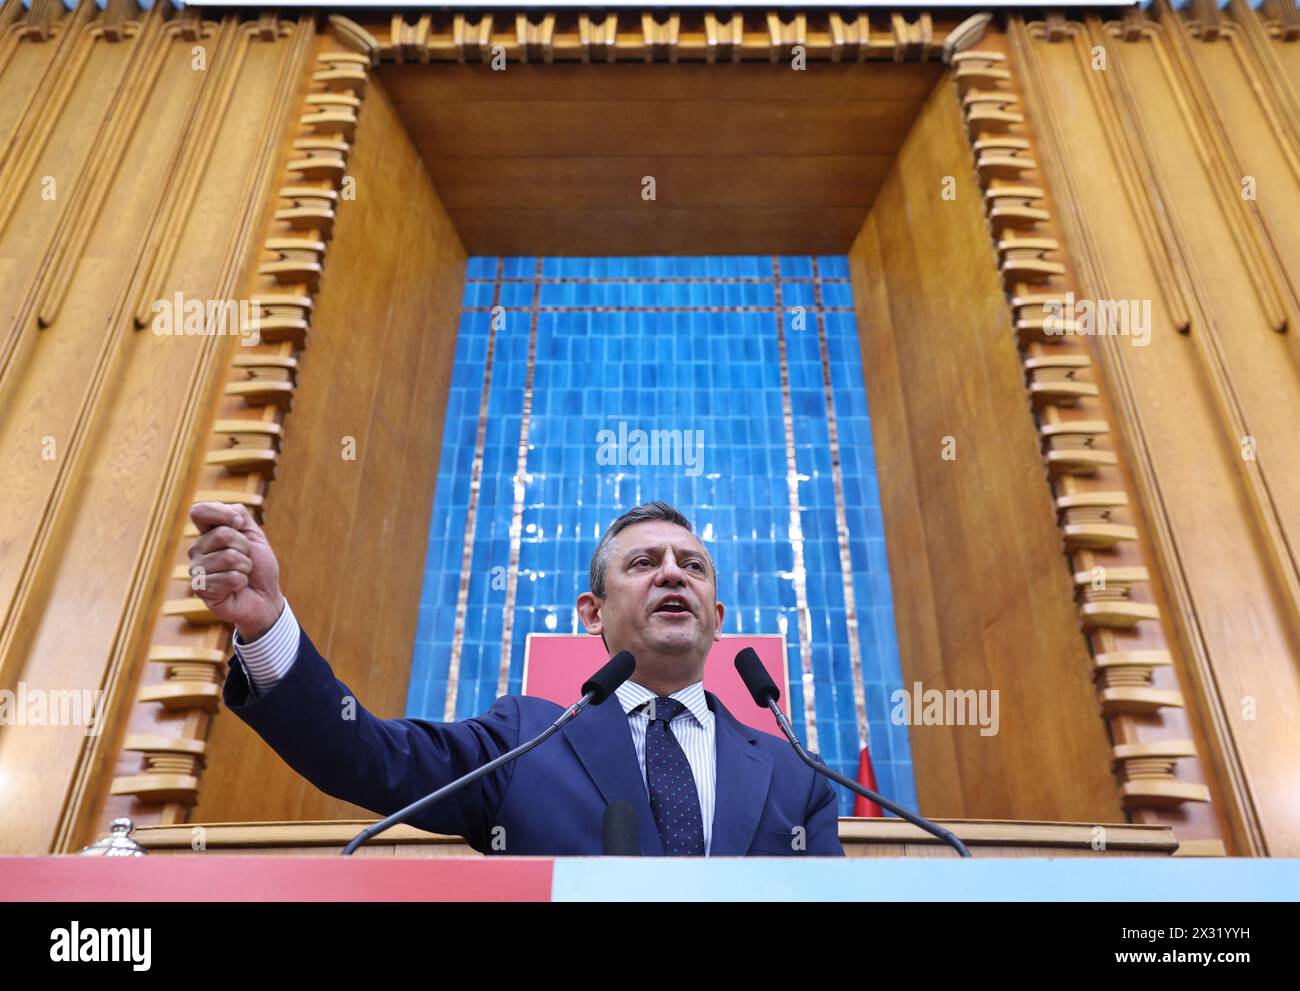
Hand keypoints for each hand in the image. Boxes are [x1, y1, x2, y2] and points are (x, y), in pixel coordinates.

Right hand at [187, 501, 284, 641]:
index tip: (239, 524)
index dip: (223, 514)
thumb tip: (232, 518)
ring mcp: (196, 570)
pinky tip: (236, 588)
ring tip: (241, 574)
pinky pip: (230, 578)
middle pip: (222, 534)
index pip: (199, 511)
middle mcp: (197, 550)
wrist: (265, 597)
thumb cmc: (259, 566)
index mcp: (206, 533)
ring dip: (245, 566)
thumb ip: (239, 514)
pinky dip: (241, 582)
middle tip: (245, 559)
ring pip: (228, 557)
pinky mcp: (200, 590)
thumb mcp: (254, 534)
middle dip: (244, 547)